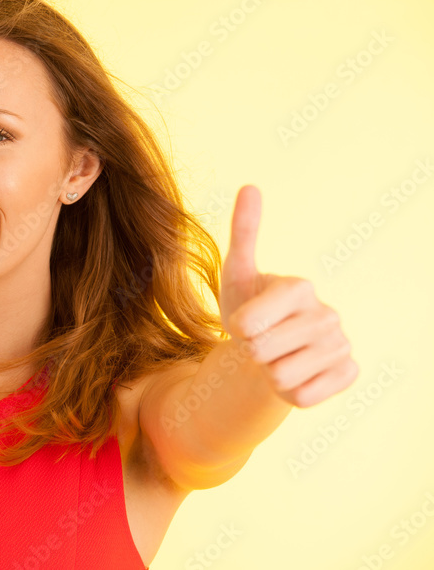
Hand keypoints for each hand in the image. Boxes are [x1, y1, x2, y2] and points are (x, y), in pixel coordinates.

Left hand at [218, 185, 358, 407]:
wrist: (267, 351)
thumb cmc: (248, 308)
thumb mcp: (236, 273)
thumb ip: (243, 233)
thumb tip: (250, 186)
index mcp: (298, 286)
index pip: (247, 324)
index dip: (236, 329)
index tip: (244, 322)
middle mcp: (327, 313)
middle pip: (260, 353)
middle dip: (250, 353)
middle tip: (259, 342)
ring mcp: (341, 345)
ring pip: (279, 378)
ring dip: (268, 374)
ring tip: (275, 357)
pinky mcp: (348, 374)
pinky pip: (302, 398)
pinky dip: (289, 393)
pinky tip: (295, 373)